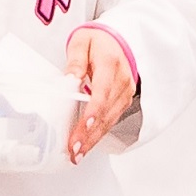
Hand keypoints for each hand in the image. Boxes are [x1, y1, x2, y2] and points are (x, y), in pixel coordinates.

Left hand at [63, 27, 136, 162]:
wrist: (119, 41)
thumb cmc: (99, 42)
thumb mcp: (82, 42)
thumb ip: (76, 60)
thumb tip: (69, 79)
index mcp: (111, 64)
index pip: (102, 91)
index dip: (94, 111)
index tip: (84, 125)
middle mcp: (122, 81)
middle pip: (106, 111)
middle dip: (90, 133)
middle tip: (74, 149)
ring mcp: (126, 92)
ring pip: (110, 119)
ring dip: (94, 138)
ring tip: (78, 153)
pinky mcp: (124, 100)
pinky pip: (112, 119)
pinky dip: (100, 133)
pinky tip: (88, 143)